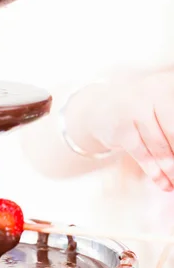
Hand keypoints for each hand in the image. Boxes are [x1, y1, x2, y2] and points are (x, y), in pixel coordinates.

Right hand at [89, 72, 173, 190]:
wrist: (102, 108)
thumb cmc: (143, 111)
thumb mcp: (163, 109)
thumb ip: (172, 128)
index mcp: (168, 84)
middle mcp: (152, 90)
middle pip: (173, 130)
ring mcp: (134, 108)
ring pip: (159, 145)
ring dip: (170, 169)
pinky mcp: (120, 127)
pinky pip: (142, 154)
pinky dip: (154, 171)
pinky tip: (163, 183)